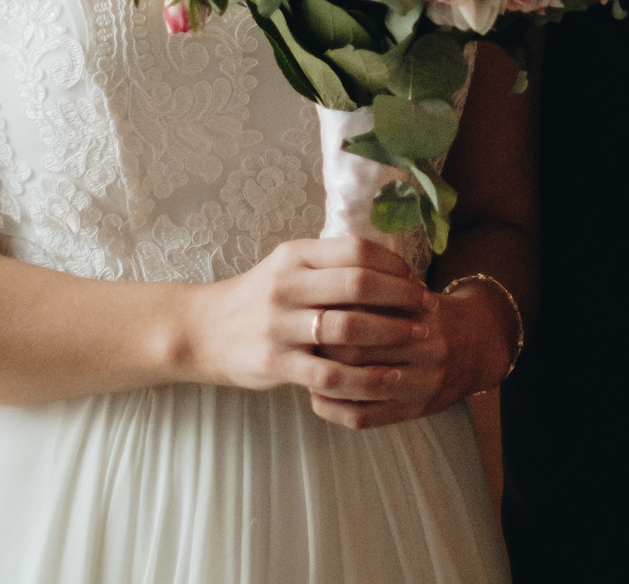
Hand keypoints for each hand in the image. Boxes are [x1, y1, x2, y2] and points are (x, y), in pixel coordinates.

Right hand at [184, 238, 430, 418]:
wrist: (201, 331)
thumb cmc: (257, 298)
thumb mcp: (287, 267)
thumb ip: (328, 264)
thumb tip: (388, 265)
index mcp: (295, 257)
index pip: (357, 250)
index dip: (395, 264)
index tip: (416, 279)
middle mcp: (288, 286)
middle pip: (358, 283)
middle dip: (402, 295)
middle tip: (428, 307)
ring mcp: (280, 326)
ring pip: (349, 327)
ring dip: (392, 333)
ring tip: (419, 338)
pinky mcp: (276, 363)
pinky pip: (330, 373)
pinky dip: (365, 376)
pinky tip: (388, 378)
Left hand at [310, 275, 519, 430]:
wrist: (479, 345)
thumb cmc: (432, 315)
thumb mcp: (412, 294)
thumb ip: (376, 293)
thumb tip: (323, 289)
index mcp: (424, 315)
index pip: (365, 315)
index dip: (330, 315)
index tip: (309, 312)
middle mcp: (428, 349)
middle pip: (360, 352)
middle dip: (324, 349)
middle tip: (300, 342)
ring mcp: (424, 384)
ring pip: (360, 388)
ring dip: (325, 381)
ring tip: (306, 369)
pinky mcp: (415, 410)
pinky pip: (364, 418)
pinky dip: (333, 409)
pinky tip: (318, 396)